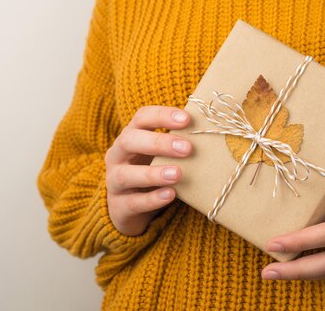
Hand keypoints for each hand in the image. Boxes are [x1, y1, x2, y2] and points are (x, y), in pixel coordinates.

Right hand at [105, 106, 191, 235]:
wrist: (128, 209)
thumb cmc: (150, 172)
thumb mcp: (159, 155)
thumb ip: (176, 143)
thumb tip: (210, 131)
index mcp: (130, 136)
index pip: (141, 118)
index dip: (162, 116)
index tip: (187, 119)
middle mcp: (117, 156)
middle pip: (129, 141)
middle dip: (158, 143)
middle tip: (187, 149)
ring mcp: (114, 182)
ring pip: (126, 175)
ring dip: (153, 173)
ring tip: (178, 174)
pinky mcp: (119, 206)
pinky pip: (133, 202)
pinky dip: (152, 199)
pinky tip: (170, 195)